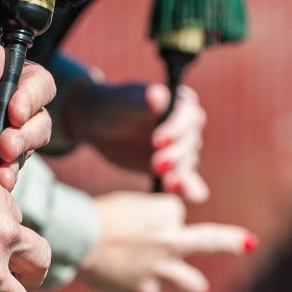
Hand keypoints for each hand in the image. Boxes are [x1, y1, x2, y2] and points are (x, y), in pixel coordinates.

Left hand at [64, 76, 210, 202]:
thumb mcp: (127, 102)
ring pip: (187, 162)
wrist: (101, 125)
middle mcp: (186, 125)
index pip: (188, 117)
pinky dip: (186, 189)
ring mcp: (180, 147)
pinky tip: (183, 195)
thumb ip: (144, 102)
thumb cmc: (114, 106)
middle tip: (156, 165)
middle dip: (175, 155)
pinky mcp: (173, 168)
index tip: (156, 141)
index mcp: (181, 103)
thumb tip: (157, 95)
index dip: (175, 130)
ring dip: (179, 173)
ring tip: (167, 183)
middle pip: (190, 143)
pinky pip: (185, 180)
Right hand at [75, 191, 252, 291]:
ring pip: (193, 284)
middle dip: (232, 242)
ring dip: (192, 285)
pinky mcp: (145, 290)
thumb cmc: (98, 217)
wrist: (80, 238)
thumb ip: (147, 214)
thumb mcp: (128, 204)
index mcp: (167, 213)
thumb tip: (154, 224)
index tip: (146, 221)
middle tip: (248, 244)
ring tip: (199, 288)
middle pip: (210, 239)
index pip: (177, 214)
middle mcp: (171, 240)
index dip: (161, 218)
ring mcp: (161, 268)